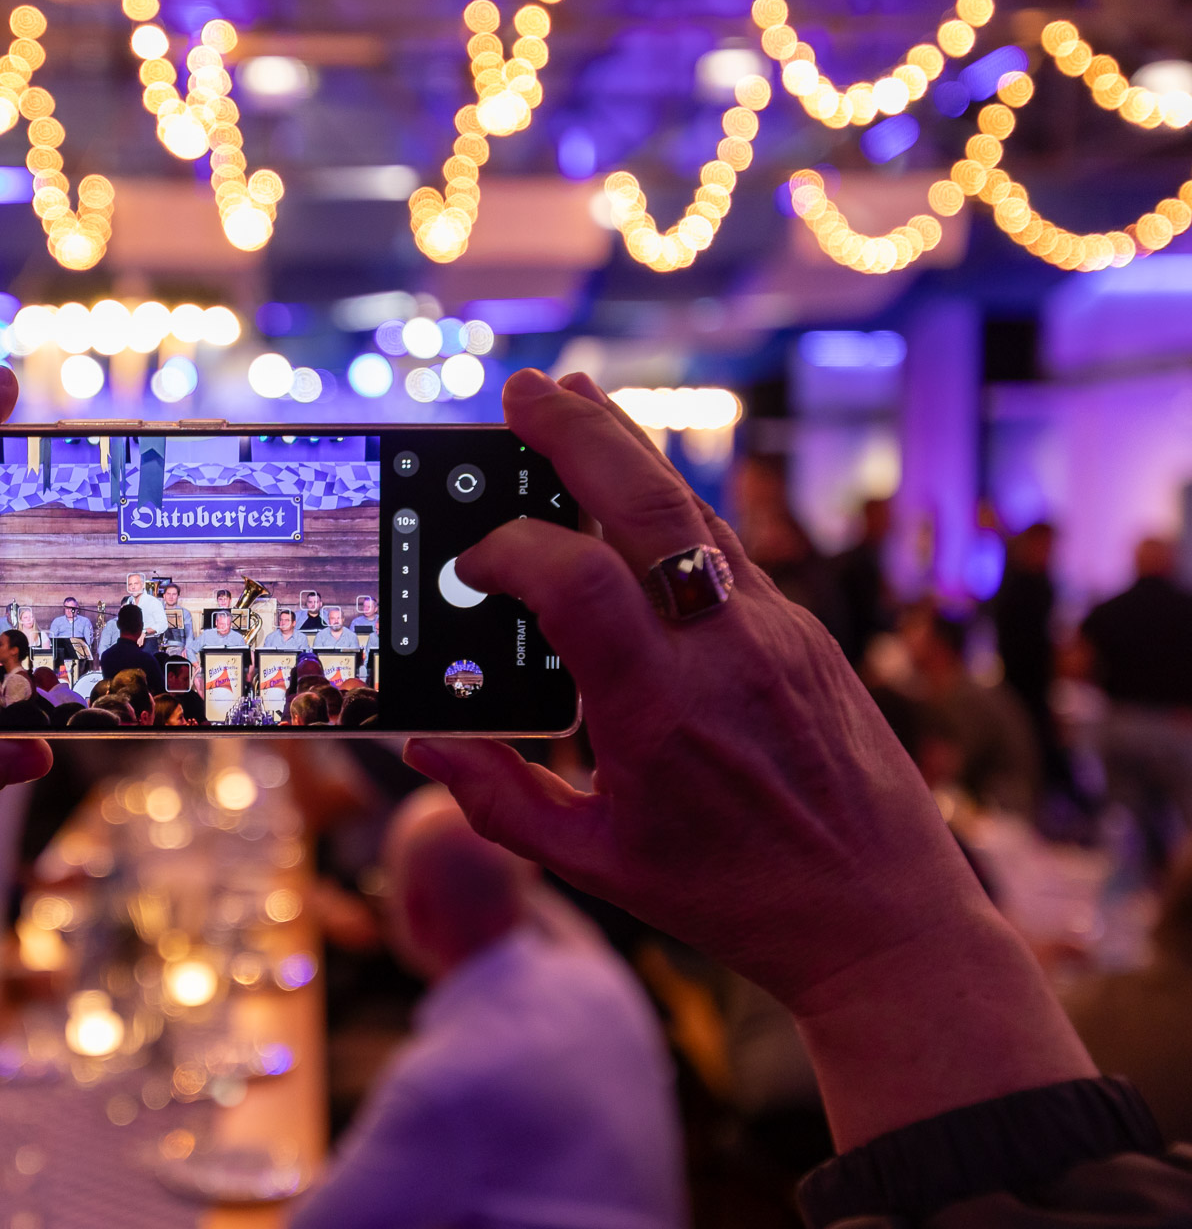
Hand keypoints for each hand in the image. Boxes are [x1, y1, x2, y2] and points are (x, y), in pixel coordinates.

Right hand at [405, 368, 1091, 1147]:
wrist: (883, 918)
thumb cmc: (735, 899)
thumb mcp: (598, 864)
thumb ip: (499, 801)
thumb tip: (425, 748)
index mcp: (661, 711)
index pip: (576, 581)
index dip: (510, 550)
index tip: (469, 565)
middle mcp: (725, 651)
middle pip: (648, 505)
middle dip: (580, 435)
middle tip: (525, 390)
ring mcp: (777, 632)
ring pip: (697, 510)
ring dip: (630, 451)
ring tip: (576, 403)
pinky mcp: (805, 634)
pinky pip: (727, 548)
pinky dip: (673, 506)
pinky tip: (636, 495)